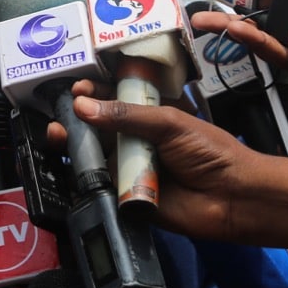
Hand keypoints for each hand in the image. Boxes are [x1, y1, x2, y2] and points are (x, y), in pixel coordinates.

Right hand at [70, 86, 258, 240]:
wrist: (230, 198)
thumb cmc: (209, 152)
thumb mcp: (169, 122)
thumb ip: (126, 115)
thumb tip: (84, 106)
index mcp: (150, 116)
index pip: (115, 99)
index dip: (95, 93)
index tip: (77, 89)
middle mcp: (137, 141)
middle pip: (99, 127)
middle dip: (77, 119)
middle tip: (61, 114)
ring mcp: (130, 168)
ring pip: (95, 155)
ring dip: (75, 145)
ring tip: (57, 135)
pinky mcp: (126, 196)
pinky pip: (100, 186)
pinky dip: (84, 177)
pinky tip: (68, 165)